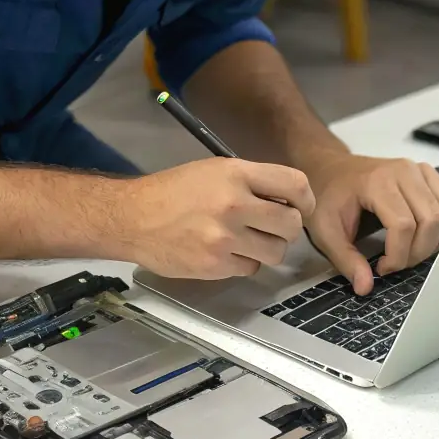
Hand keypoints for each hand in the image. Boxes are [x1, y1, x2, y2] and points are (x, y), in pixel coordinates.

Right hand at [116, 157, 313, 279]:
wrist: (133, 218)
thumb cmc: (174, 190)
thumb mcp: (214, 170)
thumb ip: (251, 182)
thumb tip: (288, 200)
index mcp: (236, 174)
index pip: (296, 185)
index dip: (305, 199)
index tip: (300, 206)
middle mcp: (235, 204)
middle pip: (292, 224)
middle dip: (287, 227)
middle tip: (272, 226)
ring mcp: (225, 238)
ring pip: (276, 251)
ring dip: (267, 247)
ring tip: (248, 240)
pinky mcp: (216, 265)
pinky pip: (251, 268)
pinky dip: (243, 262)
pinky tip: (225, 251)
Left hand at [305, 155, 438, 294]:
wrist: (331, 169)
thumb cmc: (328, 197)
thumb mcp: (326, 231)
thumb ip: (346, 260)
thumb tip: (365, 287)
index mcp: (377, 181)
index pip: (404, 225)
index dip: (397, 255)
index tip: (381, 268)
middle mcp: (404, 171)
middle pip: (431, 221)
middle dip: (417, 252)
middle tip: (396, 262)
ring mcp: (419, 171)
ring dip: (433, 242)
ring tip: (408, 250)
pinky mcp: (429, 176)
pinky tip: (421, 237)